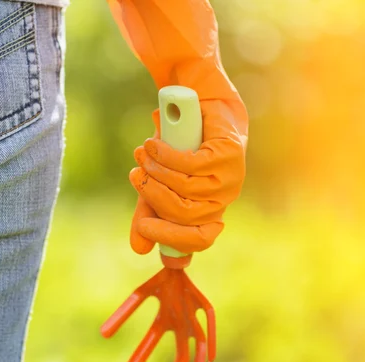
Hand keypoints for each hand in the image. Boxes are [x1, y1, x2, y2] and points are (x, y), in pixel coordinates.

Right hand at [129, 99, 246, 253]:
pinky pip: (192, 164)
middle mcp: (222, 199)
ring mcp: (229, 177)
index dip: (173, 240)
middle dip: (153, 197)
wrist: (201, 108)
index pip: (199, 239)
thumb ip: (149, 213)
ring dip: (157, 170)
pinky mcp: (229, 154)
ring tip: (142, 154)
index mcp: (208, 212)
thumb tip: (139, 250)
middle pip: (186, 215)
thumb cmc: (179, 150)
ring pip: (186, 188)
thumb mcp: (159, 184)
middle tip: (135, 176)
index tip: (145, 227)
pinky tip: (154, 145)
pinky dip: (166, 155)